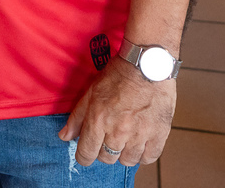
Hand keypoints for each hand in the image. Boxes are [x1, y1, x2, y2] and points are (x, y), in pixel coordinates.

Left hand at [58, 57, 174, 166]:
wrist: (148, 63)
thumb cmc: (119, 74)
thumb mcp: (91, 91)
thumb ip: (77, 117)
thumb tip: (64, 136)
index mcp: (98, 120)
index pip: (86, 153)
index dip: (84, 156)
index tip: (86, 153)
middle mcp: (118, 131)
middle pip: (107, 159)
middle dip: (103, 151)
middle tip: (107, 139)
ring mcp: (140, 134)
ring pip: (127, 161)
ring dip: (123, 153)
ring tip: (125, 140)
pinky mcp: (159, 133)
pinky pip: (149, 158)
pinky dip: (143, 154)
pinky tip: (140, 143)